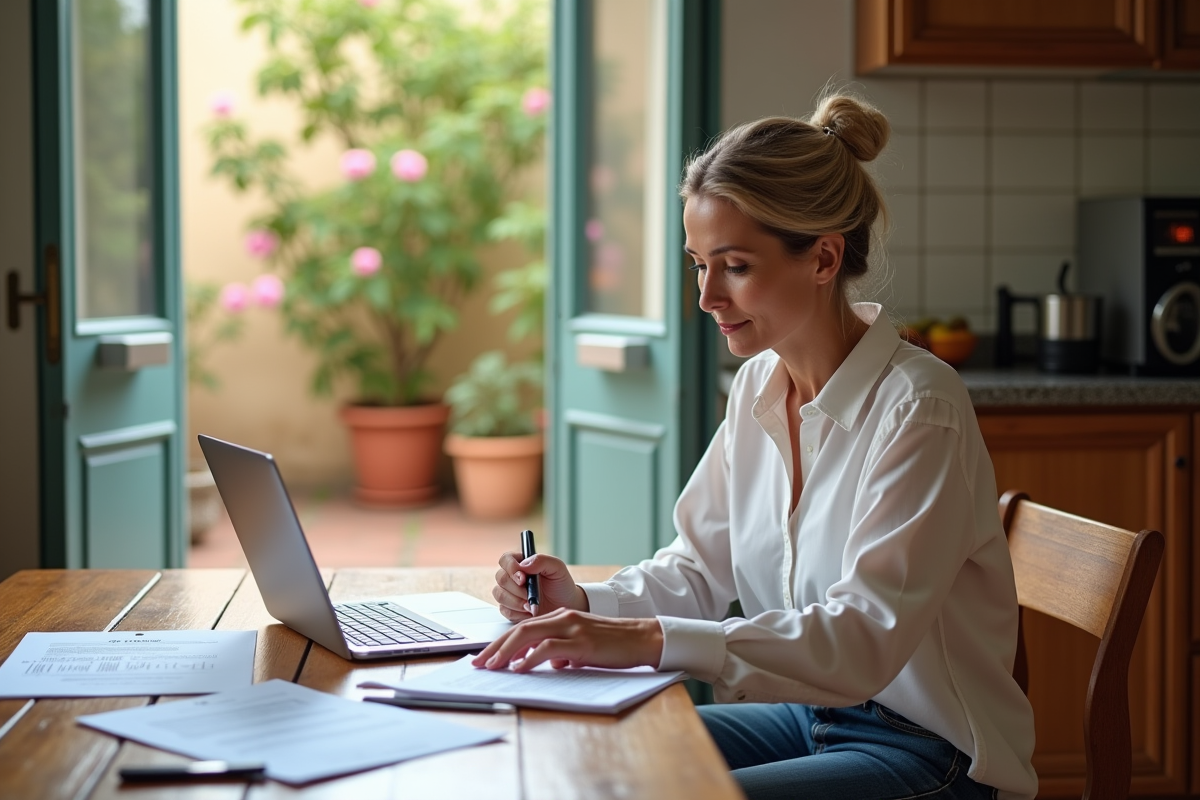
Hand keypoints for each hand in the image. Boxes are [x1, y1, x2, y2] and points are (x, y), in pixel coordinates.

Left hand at [470, 608, 663, 672]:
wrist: (642, 639)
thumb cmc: (613, 645)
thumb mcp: (581, 647)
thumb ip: (562, 652)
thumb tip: (547, 666)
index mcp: (560, 618)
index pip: (522, 628)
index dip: (500, 643)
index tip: (485, 658)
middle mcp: (562, 618)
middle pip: (519, 630)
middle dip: (495, 648)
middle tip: (479, 664)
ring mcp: (571, 628)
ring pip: (529, 636)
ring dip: (507, 653)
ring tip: (492, 667)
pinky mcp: (581, 641)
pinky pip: (549, 648)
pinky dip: (531, 658)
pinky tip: (520, 668)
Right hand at [491, 551, 586, 621]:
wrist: (565, 606)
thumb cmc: (561, 585)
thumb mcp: (557, 568)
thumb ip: (541, 560)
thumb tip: (523, 565)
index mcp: (521, 562)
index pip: (505, 559)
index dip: (510, 568)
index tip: (523, 578)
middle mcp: (512, 577)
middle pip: (501, 578)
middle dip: (516, 589)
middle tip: (531, 595)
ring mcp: (508, 593)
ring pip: (499, 595)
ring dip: (516, 602)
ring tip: (532, 605)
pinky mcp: (509, 609)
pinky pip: (504, 610)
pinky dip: (517, 613)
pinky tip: (530, 612)